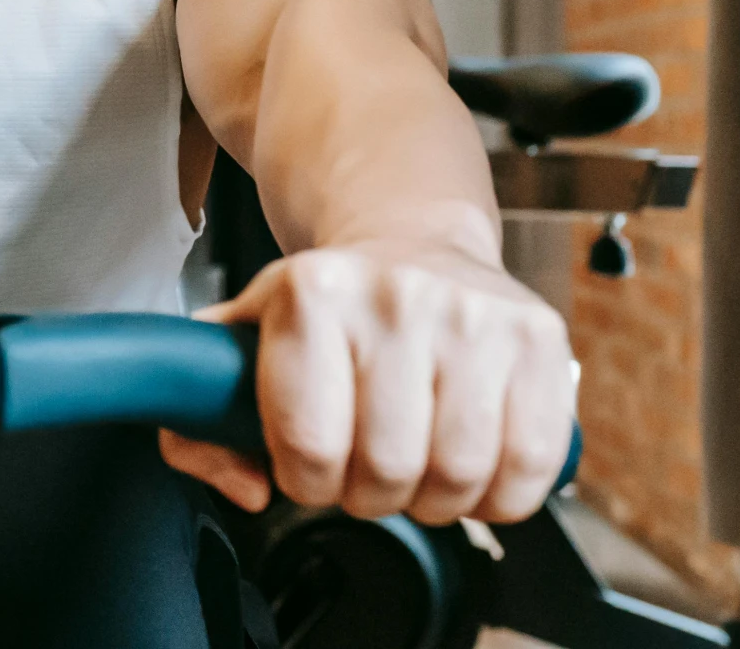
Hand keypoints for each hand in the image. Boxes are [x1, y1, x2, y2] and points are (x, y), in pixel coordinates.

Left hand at [160, 239, 573, 525]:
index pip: (308, 446)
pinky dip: (500, 494)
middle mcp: (396, 295)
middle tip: (366, 469)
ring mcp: (474, 315)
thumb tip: (247, 486)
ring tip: (418, 466)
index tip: (310, 463)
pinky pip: (532, 464)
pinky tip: (473, 465)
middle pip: (387, 469)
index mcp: (312, 294)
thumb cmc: (327, 308)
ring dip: (436, 499)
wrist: (413, 240)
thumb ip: (199, 420)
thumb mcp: (244, 338)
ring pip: (461, 475)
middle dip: (370, 493)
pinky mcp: (540, 337)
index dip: (306, 480)